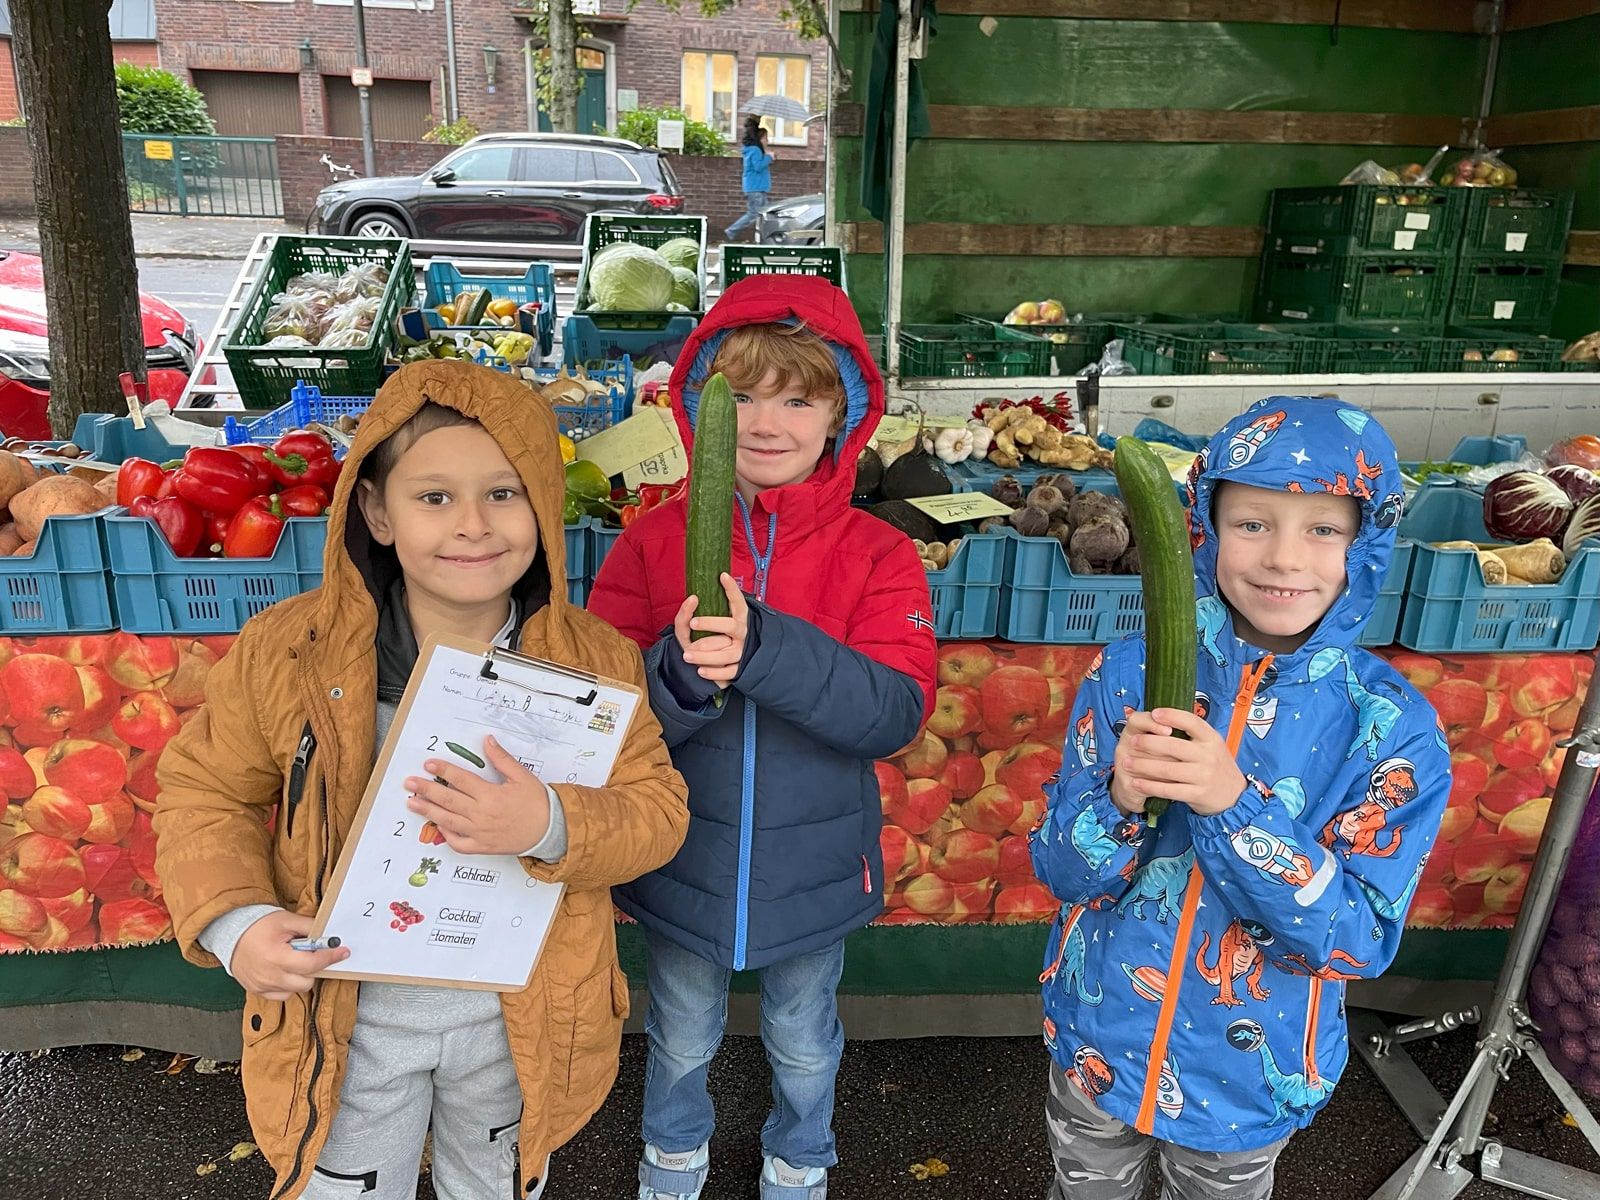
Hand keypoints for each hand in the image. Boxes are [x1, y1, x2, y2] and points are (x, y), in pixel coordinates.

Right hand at [230, 909, 349, 999]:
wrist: (231, 934)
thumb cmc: (259, 926)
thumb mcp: (286, 921)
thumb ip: (309, 927)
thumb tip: (330, 935)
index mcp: (276, 956)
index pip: (311, 963)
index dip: (330, 957)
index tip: (343, 951)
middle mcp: (269, 975)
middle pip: (307, 981)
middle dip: (314, 967)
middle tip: (312, 954)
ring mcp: (262, 985)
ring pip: (296, 990)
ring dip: (302, 977)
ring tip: (295, 961)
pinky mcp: (257, 991)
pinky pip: (283, 995)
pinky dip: (289, 986)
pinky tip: (285, 971)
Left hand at [405, 736, 551, 855]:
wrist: (550, 830)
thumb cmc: (537, 803)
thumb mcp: (522, 776)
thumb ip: (502, 759)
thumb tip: (487, 741)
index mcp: (491, 795)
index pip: (461, 780)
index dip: (443, 771)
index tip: (429, 764)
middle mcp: (482, 814)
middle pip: (448, 800)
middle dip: (426, 790)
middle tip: (409, 783)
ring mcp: (480, 832)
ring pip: (448, 821)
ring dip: (428, 811)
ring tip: (412, 804)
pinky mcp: (482, 846)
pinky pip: (458, 843)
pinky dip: (446, 835)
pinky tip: (438, 825)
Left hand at [671, 573, 748, 689]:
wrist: (707, 670)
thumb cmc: (699, 643)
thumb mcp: (687, 628)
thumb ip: (685, 614)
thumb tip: (692, 599)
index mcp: (735, 620)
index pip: (737, 603)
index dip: (732, 590)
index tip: (722, 576)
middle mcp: (741, 634)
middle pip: (731, 626)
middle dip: (711, 623)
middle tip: (693, 622)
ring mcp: (741, 653)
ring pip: (726, 653)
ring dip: (705, 654)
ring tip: (687, 654)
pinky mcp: (737, 669)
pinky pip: (728, 672)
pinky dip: (713, 672)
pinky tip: (700, 670)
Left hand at [1113, 708, 1246, 817]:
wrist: (1234, 796)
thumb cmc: (1215, 765)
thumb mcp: (1211, 745)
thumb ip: (1192, 733)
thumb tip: (1160, 715)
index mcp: (1211, 738)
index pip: (1192, 722)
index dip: (1172, 716)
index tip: (1153, 713)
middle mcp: (1208, 755)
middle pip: (1173, 745)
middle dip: (1148, 743)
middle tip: (1132, 741)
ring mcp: (1203, 776)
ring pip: (1167, 769)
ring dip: (1142, 766)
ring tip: (1126, 763)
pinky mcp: (1197, 794)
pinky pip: (1168, 790)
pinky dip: (1149, 786)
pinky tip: (1136, 783)